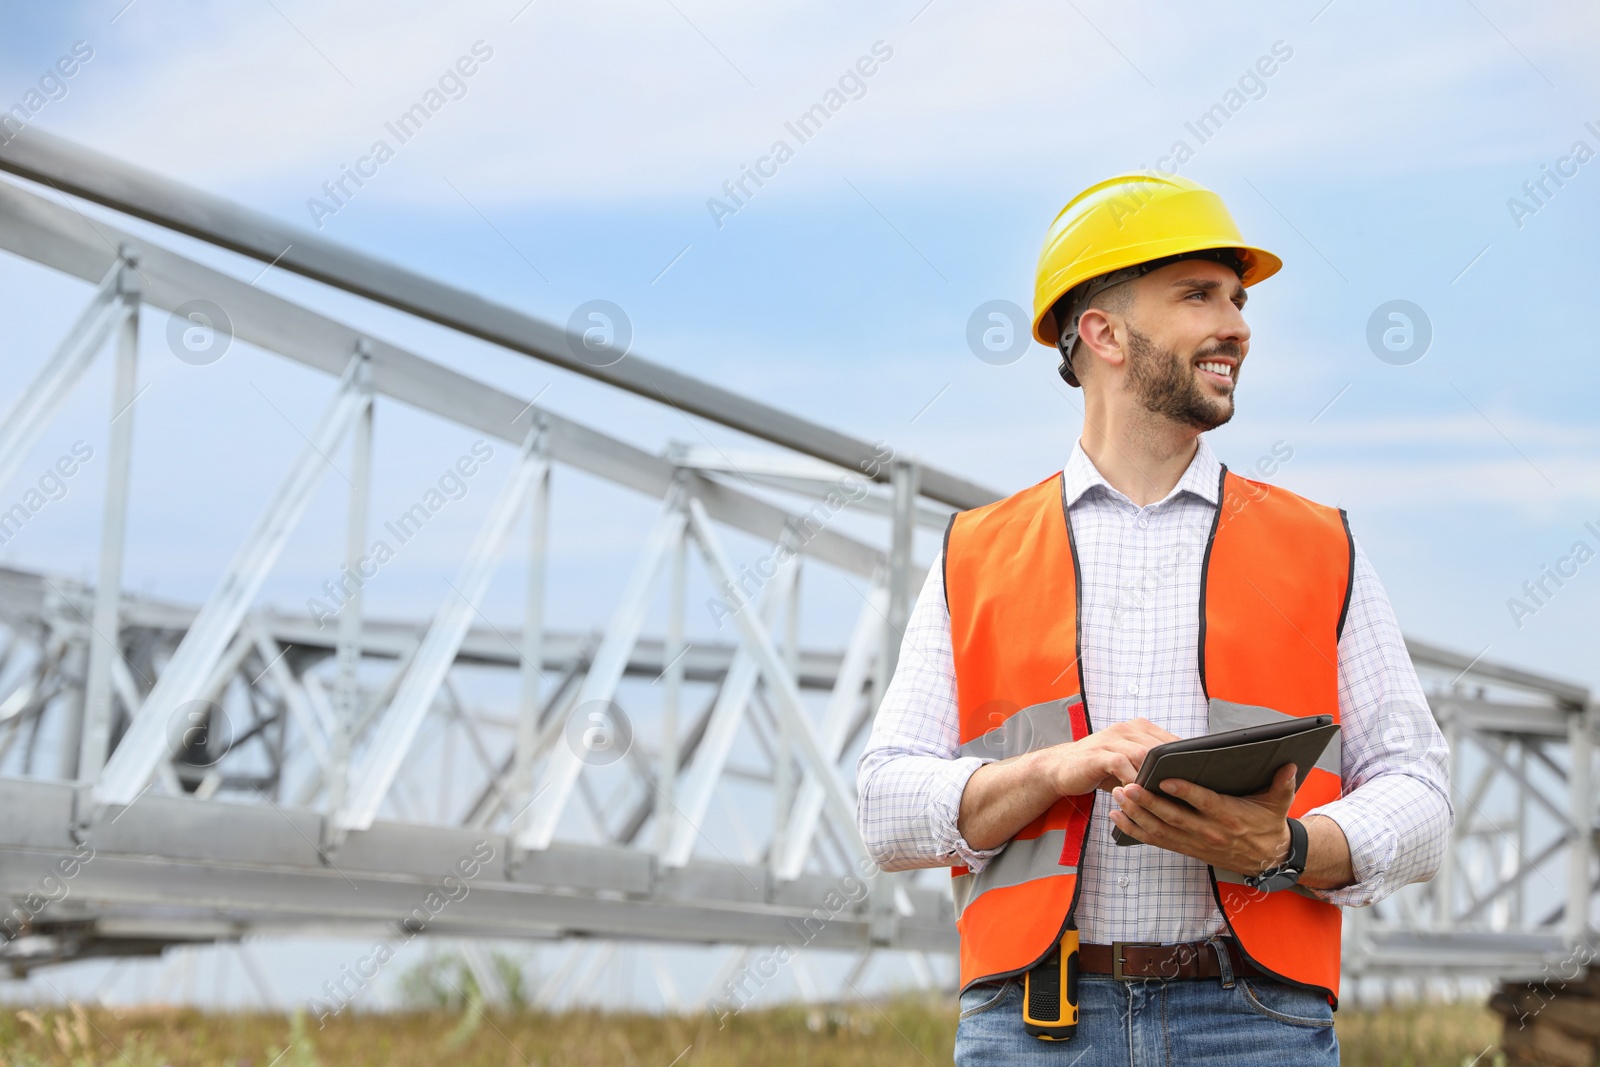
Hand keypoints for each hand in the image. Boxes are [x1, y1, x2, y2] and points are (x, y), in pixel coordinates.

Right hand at [1033, 718, 1180, 797]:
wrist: (1062, 767)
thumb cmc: (1101, 768)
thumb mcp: (1130, 763)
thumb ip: (1152, 765)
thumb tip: (1186, 781)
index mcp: (1139, 728)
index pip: (1172, 741)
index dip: (1186, 759)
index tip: (1198, 777)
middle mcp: (1127, 729)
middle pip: (1160, 747)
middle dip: (1174, 770)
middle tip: (1185, 791)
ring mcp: (1112, 739)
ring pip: (1143, 754)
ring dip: (1154, 776)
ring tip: (1163, 794)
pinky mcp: (1098, 753)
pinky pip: (1121, 764)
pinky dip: (1131, 779)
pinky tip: (1136, 793)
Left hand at [1109, 762, 1297, 876]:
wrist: (1268, 859)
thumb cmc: (1269, 824)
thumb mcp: (1279, 803)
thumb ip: (1283, 783)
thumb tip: (1290, 764)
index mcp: (1229, 815)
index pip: (1203, 802)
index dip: (1183, 791)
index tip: (1164, 778)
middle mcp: (1209, 831)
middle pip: (1173, 817)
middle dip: (1147, 802)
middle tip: (1126, 786)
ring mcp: (1195, 842)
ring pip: (1160, 830)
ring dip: (1135, 815)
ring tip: (1116, 797)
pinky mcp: (1186, 848)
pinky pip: (1156, 841)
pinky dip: (1134, 831)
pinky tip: (1116, 818)